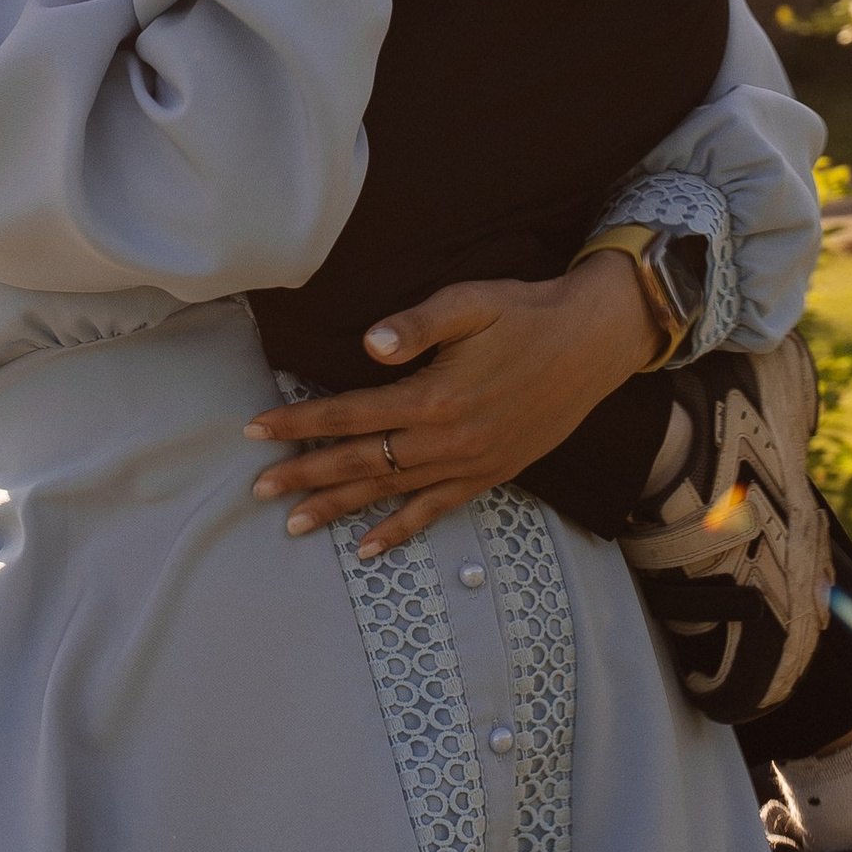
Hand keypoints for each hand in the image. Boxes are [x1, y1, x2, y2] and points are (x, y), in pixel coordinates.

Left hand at [243, 254, 660, 558]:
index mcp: (434, 396)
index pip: (349, 415)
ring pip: (390, 492)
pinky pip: (437, 510)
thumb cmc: (526, 313)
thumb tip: (369, 344)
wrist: (594, 342)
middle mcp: (448, 439)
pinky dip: (401, 530)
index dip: (299, 424)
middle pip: (360, 462)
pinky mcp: (491, 473)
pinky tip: (370, 548)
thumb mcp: (470, 303)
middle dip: (306, 475)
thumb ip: (417, 325)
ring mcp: (470, 463)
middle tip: (259, 489)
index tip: (256, 430)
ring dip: (341, 509)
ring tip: (295, 524)